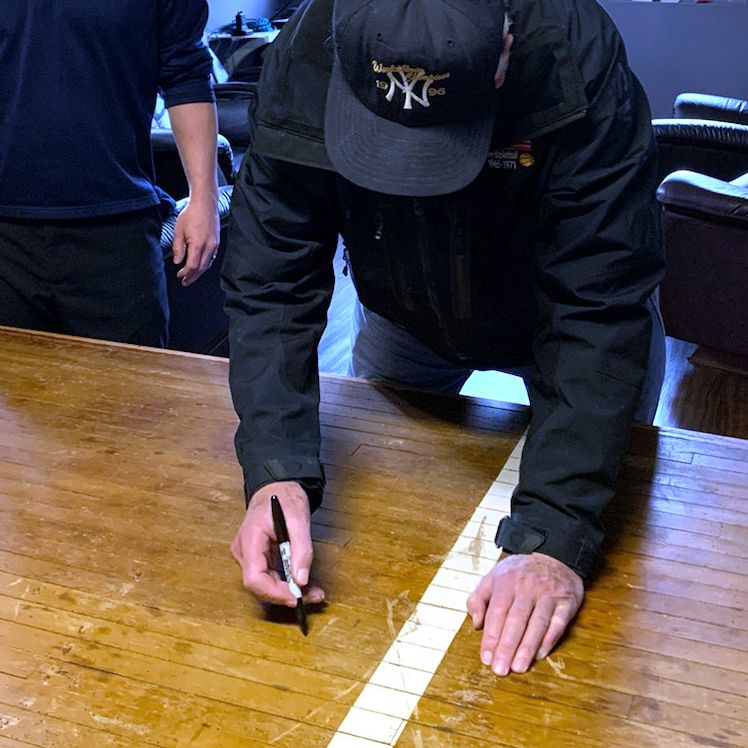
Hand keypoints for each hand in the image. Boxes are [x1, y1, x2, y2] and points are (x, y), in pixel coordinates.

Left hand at [172, 195, 219, 286]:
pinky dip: (205, 264)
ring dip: (199, 272)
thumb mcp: (179, 231)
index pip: (192, 266)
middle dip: (192, 277)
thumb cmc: (191, 215)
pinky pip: (211, 258)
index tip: (179, 275)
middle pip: (201, 268)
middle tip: (185, 282)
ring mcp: (214, 246)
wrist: (205, 204)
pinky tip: (200, 265)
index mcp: (198, 245)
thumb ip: (178, 248)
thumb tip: (177, 262)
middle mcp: (208, 247)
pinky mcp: (216, 243)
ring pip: (207, 264)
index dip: (185, 273)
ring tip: (192, 276)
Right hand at [230, 482, 324, 606]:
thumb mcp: (299, 519)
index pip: (253, 578)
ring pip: (266, 584)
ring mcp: (249, 555)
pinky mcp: (258, 557)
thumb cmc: (285, 497)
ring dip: (289, 591)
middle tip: (314, 596)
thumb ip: (301, 549)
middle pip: (260, 585)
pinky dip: (287, 582)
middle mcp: (244, 551)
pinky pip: (270, 576)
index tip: (297, 596)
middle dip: (287, 595)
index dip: (274, 592)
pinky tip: (305, 584)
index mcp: (250, 539)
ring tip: (314, 592)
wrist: (277, 485)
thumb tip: (301, 579)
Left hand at [467, 553, 583, 675]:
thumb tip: (476, 623)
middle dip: (507, 646)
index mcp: (507, 581)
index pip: (497, 612)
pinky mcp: (567, 602)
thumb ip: (479, 598)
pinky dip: (550, 639)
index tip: (486, 657)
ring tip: (519, 667)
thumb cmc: (519, 573)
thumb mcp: (494, 576)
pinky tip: (540, 654)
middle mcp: (528, 587)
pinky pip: (559, 623)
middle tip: (500, 669)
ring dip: (527, 647)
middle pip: (516, 620)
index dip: (491, 636)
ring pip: (537, 623)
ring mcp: (548, 595)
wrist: (554, 556)